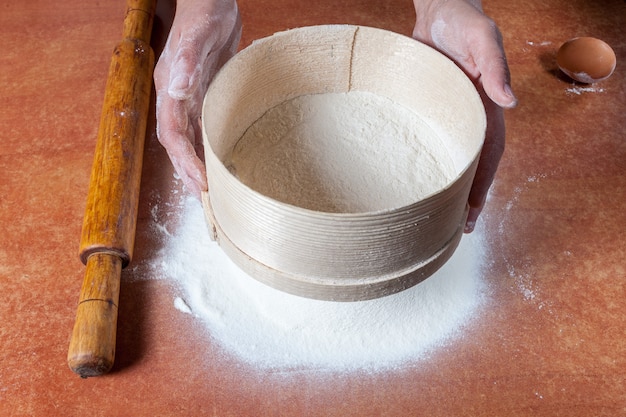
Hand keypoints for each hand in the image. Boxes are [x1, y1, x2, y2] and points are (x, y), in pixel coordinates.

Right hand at [154, 0, 240, 196]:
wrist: (211, 0)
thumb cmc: (204, 11)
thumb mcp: (199, 34)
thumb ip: (186, 61)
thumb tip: (178, 90)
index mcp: (169, 88)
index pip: (172, 135)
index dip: (183, 161)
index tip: (199, 182)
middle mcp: (176, 98)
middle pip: (178, 145)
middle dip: (190, 172)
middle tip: (208, 199)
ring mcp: (189, 98)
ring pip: (190, 141)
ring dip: (199, 166)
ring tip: (213, 192)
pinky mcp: (204, 96)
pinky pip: (204, 130)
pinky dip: (210, 150)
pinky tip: (222, 163)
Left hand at [411, 0, 516, 231]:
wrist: (439, 8)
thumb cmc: (463, 20)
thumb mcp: (483, 39)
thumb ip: (495, 67)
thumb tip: (510, 103)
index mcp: (486, 108)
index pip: (487, 155)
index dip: (480, 186)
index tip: (470, 214)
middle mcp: (467, 117)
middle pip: (468, 165)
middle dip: (461, 197)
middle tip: (449, 229)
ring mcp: (446, 115)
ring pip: (447, 157)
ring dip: (444, 185)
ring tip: (431, 215)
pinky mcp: (426, 109)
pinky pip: (427, 139)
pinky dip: (424, 161)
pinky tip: (411, 177)